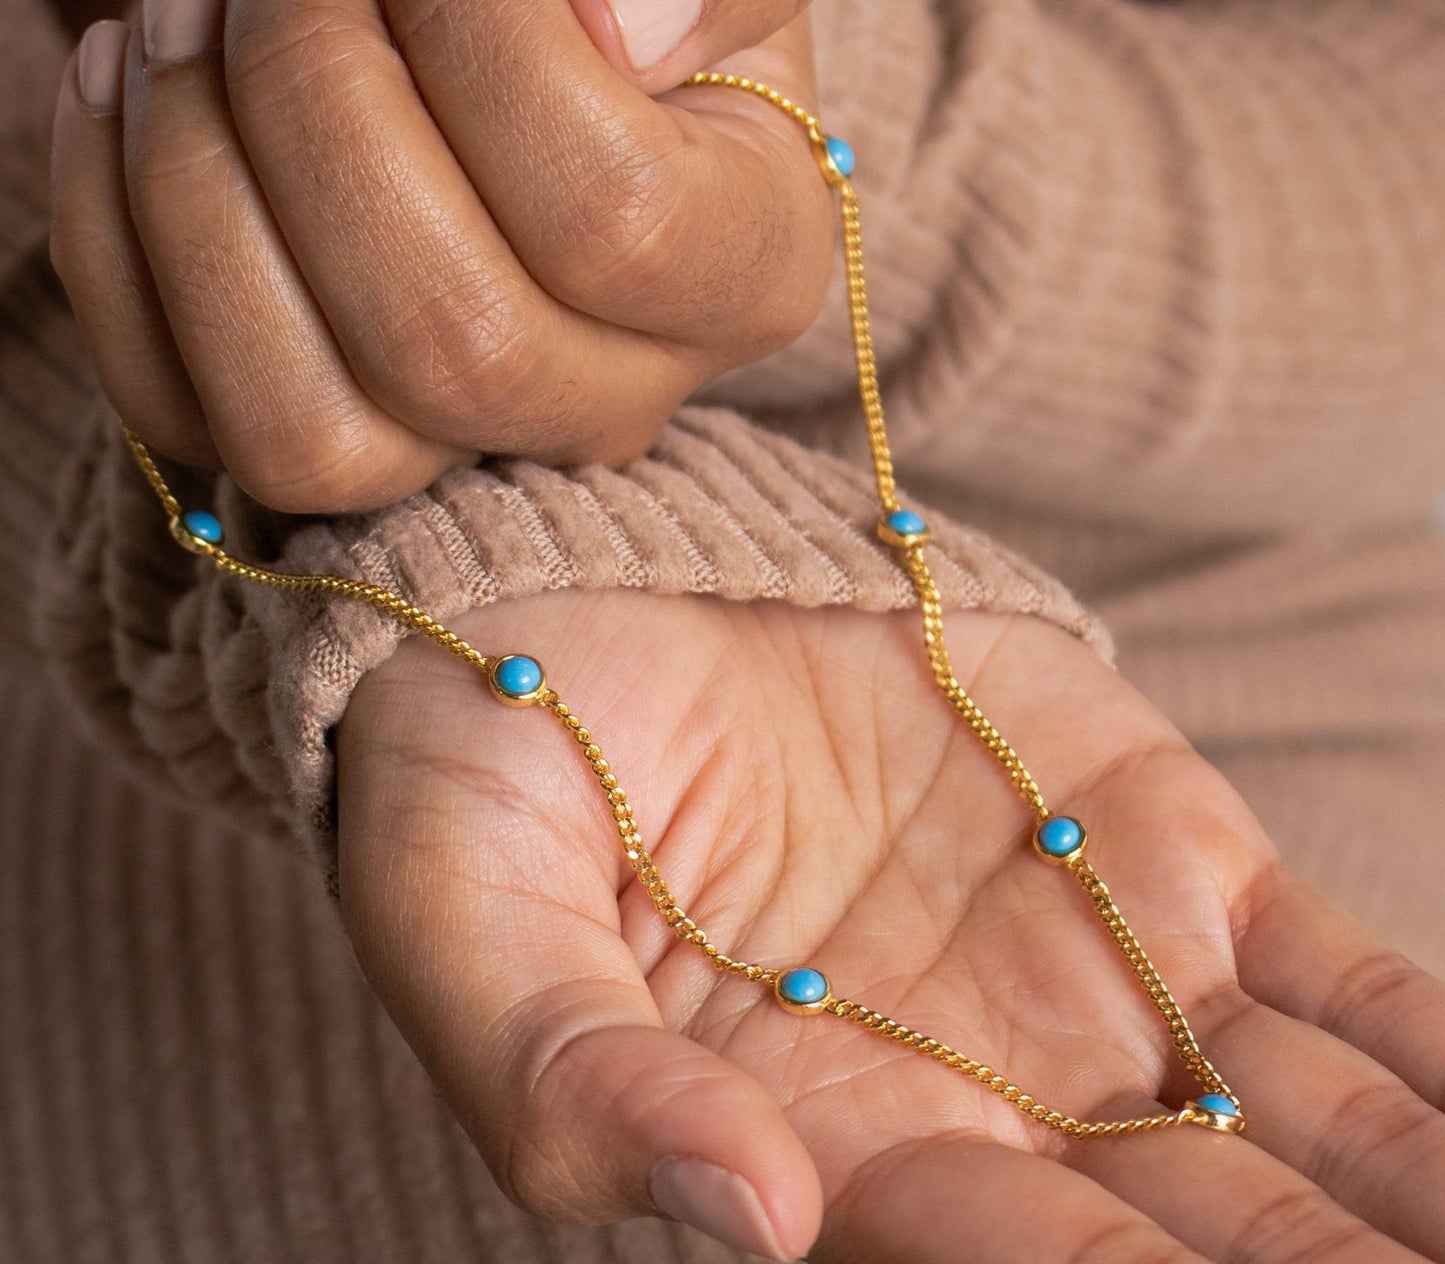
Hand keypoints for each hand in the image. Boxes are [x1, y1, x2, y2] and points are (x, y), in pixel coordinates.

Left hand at [49, 0, 828, 508]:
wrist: (523, 55)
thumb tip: (609, 28)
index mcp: (743, 273)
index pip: (612, 218)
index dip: (476, 44)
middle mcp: (616, 400)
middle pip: (450, 344)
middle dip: (316, 105)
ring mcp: (463, 451)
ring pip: (308, 436)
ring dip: (198, 188)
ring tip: (189, 16)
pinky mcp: (326, 443)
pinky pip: (184, 413)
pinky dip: (114, 236)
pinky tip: (131, 86)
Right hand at [337, 589, 1444, 1263]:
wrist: (579, 600)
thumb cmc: (479, 773)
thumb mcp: (467, 927)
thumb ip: (573, 1083)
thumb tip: (751, 1206)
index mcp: (824, 1138)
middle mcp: (983, 1085)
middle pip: (1224, 1238)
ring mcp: (1085, 959)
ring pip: (1317, 1122)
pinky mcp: (1149, 834)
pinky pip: (1337, 965)